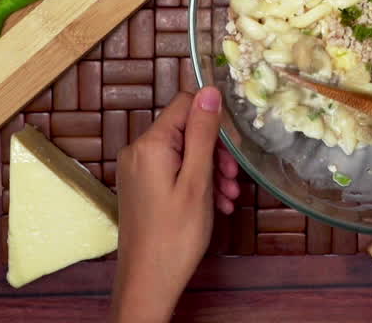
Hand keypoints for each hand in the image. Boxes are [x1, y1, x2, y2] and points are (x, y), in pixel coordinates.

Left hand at [110, 87, 240, 322]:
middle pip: (185, 130)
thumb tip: (209, 89)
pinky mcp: (141, 186)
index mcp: (150, 145)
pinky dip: (196, 182)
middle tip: (234, 180)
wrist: (148, 281)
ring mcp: (137, 170)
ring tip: (228, 198)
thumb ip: (203, 133)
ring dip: (210, 170)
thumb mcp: (197, 180)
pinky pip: (173, 170)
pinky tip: (214, 204)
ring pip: (182, 153)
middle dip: (215, 151)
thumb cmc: (175, 235)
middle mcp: (138, 151)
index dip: (213, 120)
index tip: (233, 146)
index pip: (186, 104)